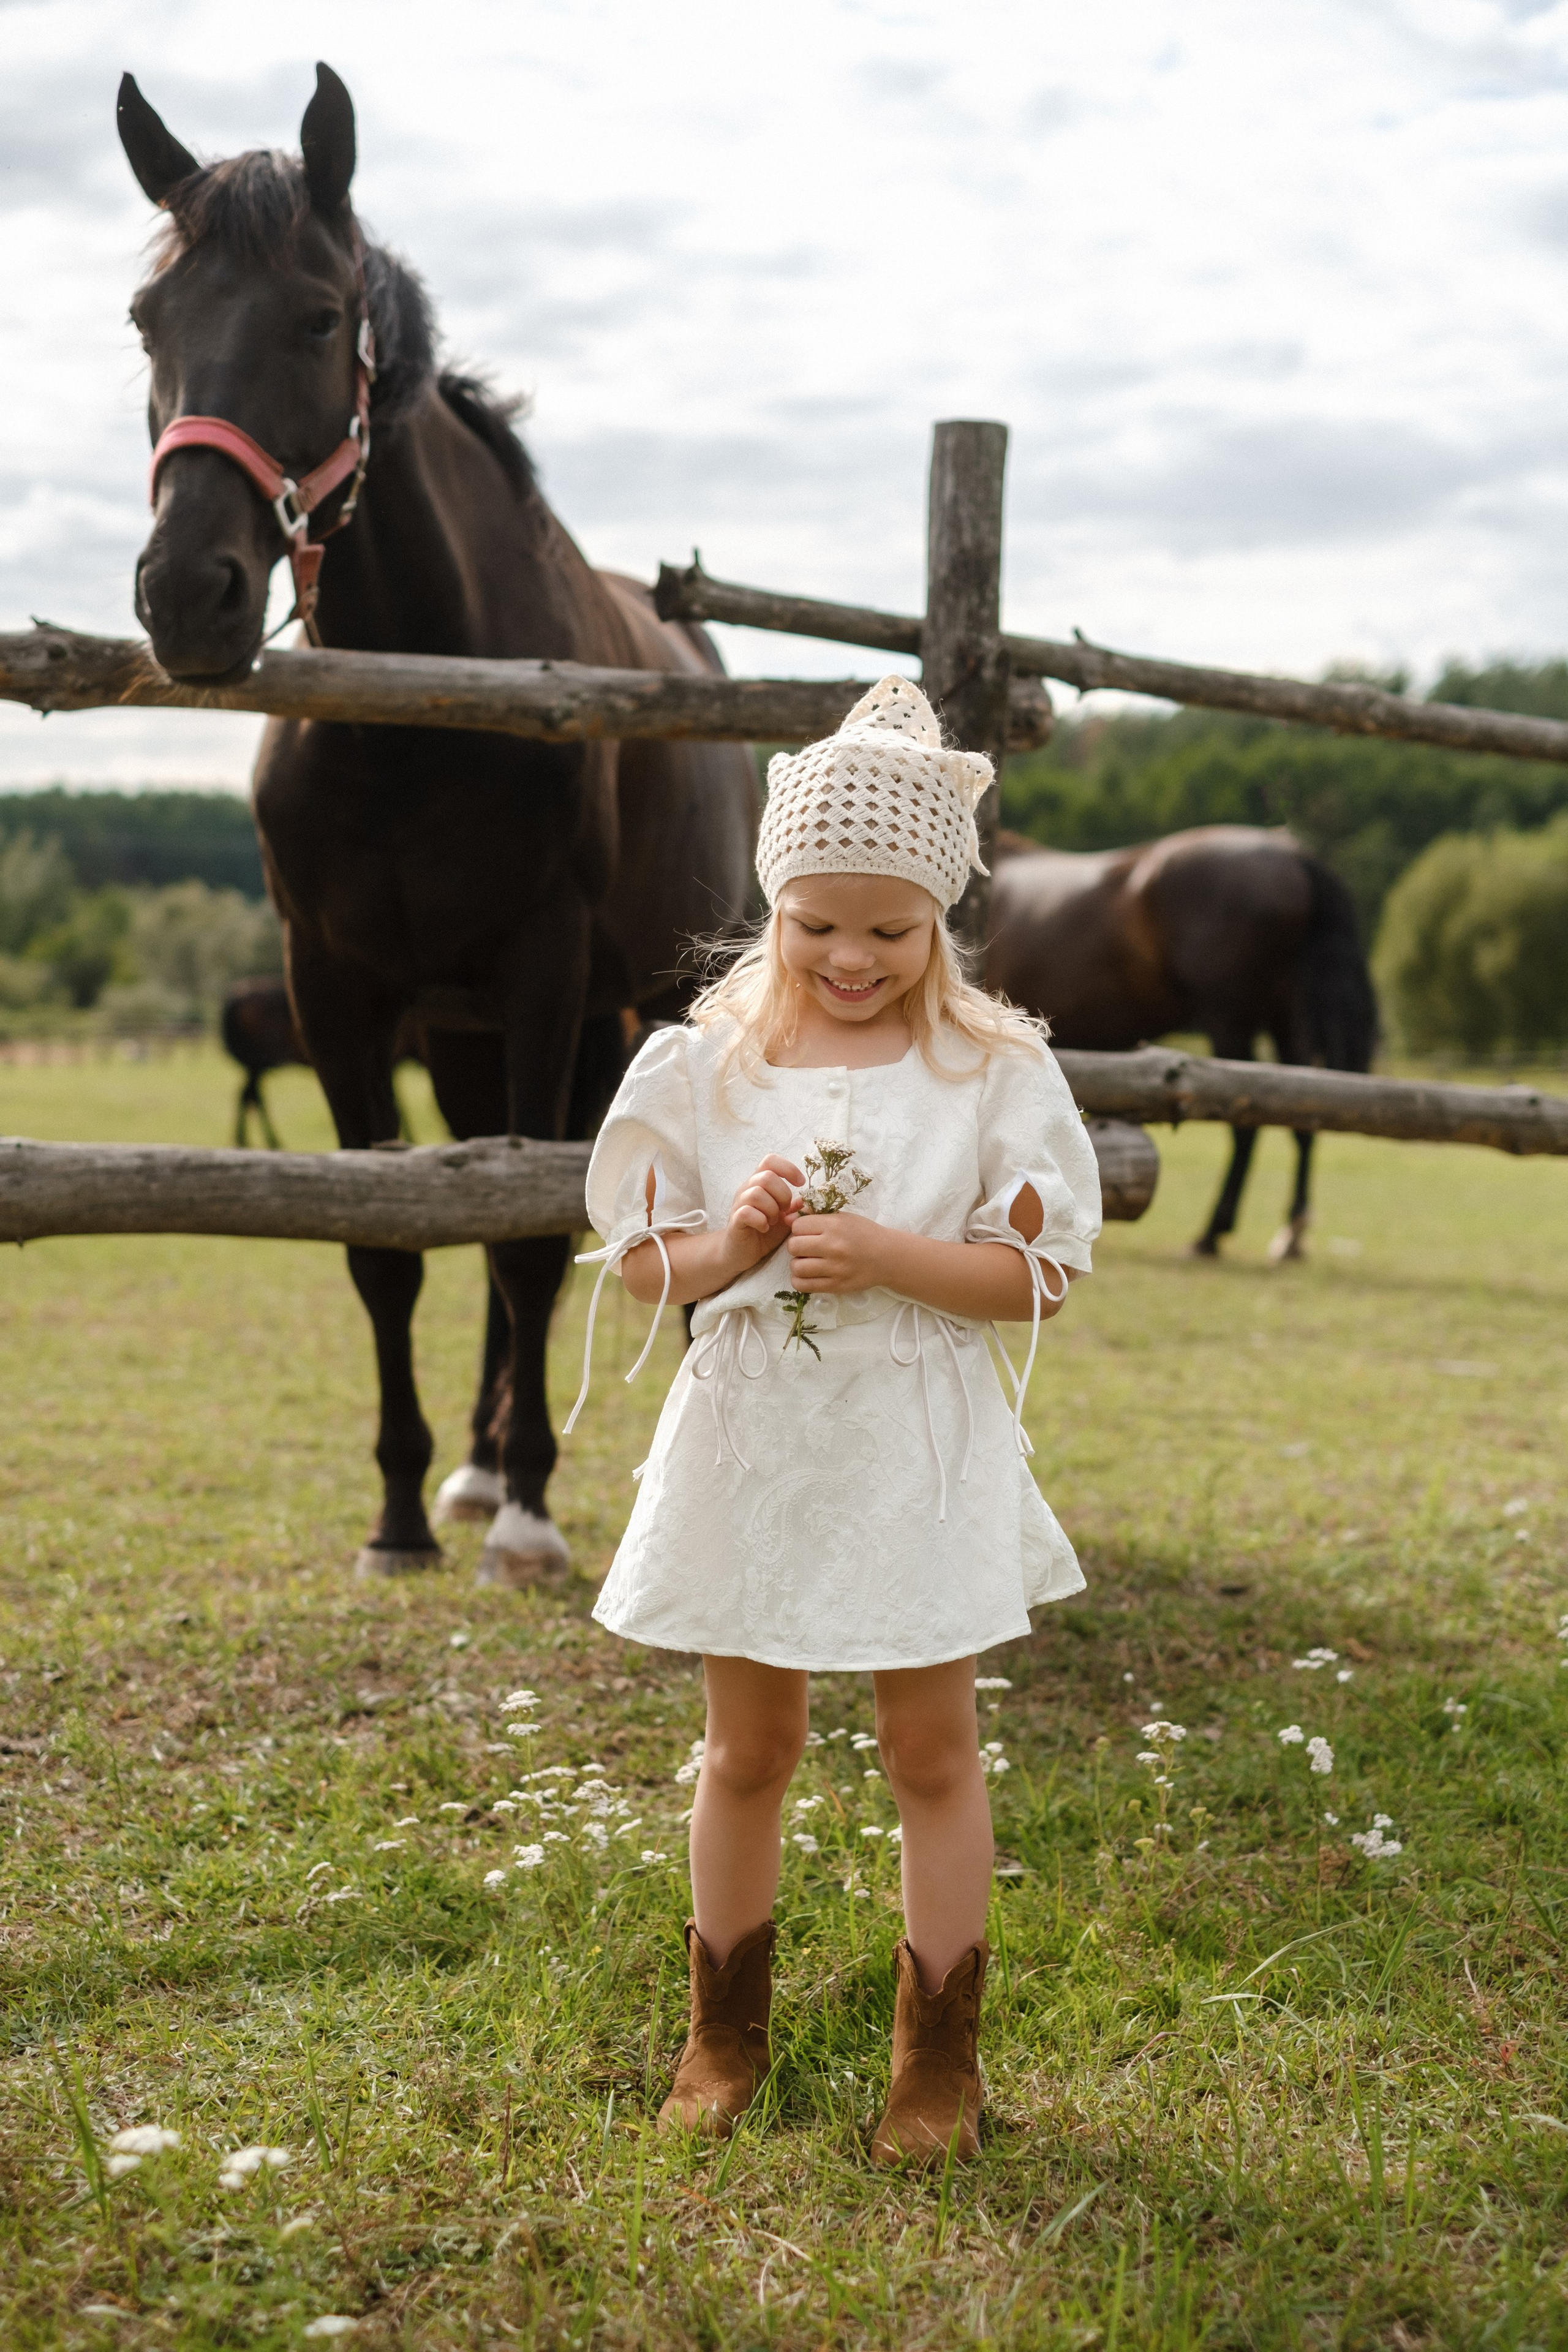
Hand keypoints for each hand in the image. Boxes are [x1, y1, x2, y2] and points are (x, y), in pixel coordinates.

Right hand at [724, 1154, 802, 1273]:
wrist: (741, 1253)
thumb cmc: (764, 1231)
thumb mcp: (785, 1218)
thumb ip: (795, 1207)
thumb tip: (807, 1199)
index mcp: (759, 1183)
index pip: (770, 1160)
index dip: (788, 1168)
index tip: (800, 1184)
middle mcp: (747, 1189)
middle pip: (767, 1176)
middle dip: (783, 1194)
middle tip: (784, 1210)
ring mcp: (739, 1204)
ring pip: (756, 1193)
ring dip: (772, 1209)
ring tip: (773, 1221)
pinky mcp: (735, 1220)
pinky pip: (747, 1212)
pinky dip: (761, 1221)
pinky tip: (765, 1228)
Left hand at [786, 1209, 888, 1293]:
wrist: (888, 1257)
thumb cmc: (863, 1233)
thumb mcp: (842, 1217)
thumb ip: (815, 1214)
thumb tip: (786, 1218)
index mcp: (835, 1225)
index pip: (797, 1226)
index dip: (799, 1229)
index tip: (808, 1232)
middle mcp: (834, 1246)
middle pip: (793, 1246)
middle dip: (797, 1246)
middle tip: (807, 1248)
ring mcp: (835, 1268)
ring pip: (796, 1267)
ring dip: (798, 1264)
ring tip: (808, 1262)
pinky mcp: (836, 1286)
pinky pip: (803, 1285)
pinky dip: (800, 1280)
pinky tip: (808, 1275)